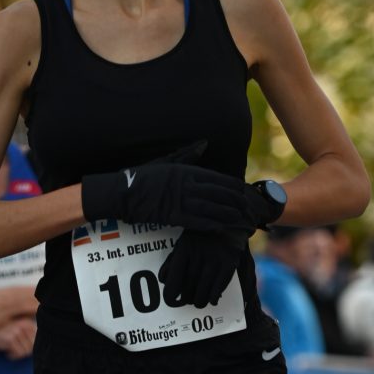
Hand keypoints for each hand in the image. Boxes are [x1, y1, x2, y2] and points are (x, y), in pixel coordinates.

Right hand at [0, 319, 35, 359]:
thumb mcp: (14, 330)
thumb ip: (26, 336)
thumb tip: (32, 350)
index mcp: (27, 322)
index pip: (36, 341)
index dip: (28, 348)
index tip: (18, 347)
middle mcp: (24, 325)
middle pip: (32, 347)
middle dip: (22, 352)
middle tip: (13, 351)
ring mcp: (17, 331)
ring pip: (25, 352)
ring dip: (17, 355)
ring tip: (9, 351)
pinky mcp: (10, 339)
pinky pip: (18, 354)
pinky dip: (12, 356)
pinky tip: (6, 353)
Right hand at [83, 142, 282, 235]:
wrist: (120, 192)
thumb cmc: (141, 177)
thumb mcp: (166, 161)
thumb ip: (187, 154)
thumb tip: (204, 143)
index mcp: (187, 170)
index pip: (219, 178)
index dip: (236, 187)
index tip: (248, 193)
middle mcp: (186, 183)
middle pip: (220, 194)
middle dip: (239, 203)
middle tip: (253, 211)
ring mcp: (179, 200)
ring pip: (212, 208)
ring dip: (231, 216)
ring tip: (245, 222)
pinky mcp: (172, 215)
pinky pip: (197, 221)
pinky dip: (213, 225)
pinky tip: (225, 229)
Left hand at [158, 230, 244, 307]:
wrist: (230, 221)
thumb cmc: (201, 237)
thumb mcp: (183, 242)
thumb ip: (172, 261)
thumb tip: (163, 281)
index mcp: (184, 249)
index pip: (173, 280)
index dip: (170, 296)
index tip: (172, 301)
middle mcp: (198, 255)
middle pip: (189, 289)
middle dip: (187, 299)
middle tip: (188, 300)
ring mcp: (215, 259)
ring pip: (203, 291)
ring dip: (200, 301)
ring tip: (199, 301)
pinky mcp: (230, 262)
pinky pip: (219, 287)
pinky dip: (214, 297)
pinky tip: (212, 299)